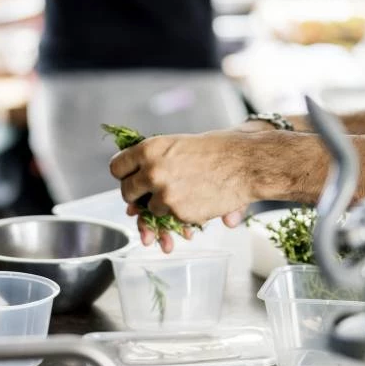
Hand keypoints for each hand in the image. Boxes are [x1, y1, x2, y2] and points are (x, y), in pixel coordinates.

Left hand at [110, 130, 264, 250]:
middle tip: (151, 194)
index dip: (125, 174)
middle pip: (126, 192)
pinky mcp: (179, 212)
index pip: (117, 167)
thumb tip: (133, 205)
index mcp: (150, 149)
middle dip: (136, 197)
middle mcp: (152, 171)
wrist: (247, 162)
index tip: (132, 178)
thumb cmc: (219, 148)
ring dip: (163, 207)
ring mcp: (164, 194)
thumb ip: (154, 166)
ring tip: (184, 196)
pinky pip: (171, 220)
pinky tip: (195, 208)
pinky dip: (181, 218)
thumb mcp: (179, 145)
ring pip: (149, 209)